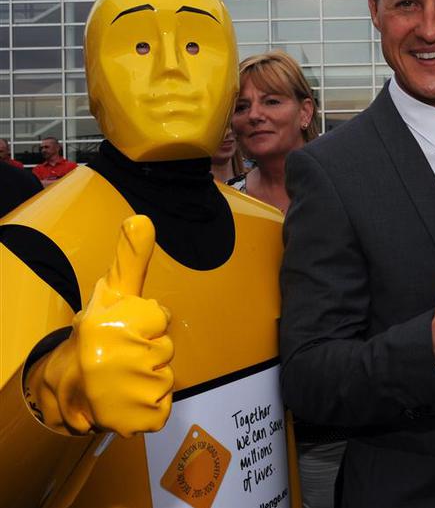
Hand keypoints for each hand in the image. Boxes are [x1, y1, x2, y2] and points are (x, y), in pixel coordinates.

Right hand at [31, 215, 173, 436]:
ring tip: (122, 378)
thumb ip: (131, 258)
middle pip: (166, 347)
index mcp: (107, 323)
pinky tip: (127, 400)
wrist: (66, 391)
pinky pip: (164, 407)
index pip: (160, 316)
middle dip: (150, 350)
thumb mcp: (113, 293)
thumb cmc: (98, 334)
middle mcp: (113, 357)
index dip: (147, 321)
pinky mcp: (136, 419)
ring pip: (166, 377)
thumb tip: (142, 217)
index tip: (125, 327)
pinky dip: (151, 407)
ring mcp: (124, 391)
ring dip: (150, 378)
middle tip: (122, 356)